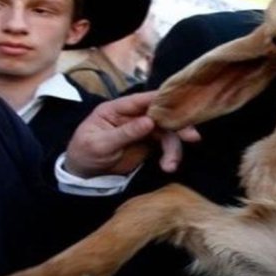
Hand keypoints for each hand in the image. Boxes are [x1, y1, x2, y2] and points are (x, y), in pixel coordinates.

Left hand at [63, 91, 200, 176]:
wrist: (83, 176)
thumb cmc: (84, 154)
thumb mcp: (100, 145)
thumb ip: (125, 133)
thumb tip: (149, 121)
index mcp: (117, 109)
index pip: (143, 100)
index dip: (162, 101)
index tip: (181, 106)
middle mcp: (132, 115)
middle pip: (161, 114)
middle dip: (177, 126)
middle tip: (192, 137)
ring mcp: (142, 129)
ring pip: (167, 131)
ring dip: (174, 147)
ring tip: (170, 166)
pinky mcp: (148, 143)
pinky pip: (166, 145)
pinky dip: (170, 155)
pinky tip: (168, 166)